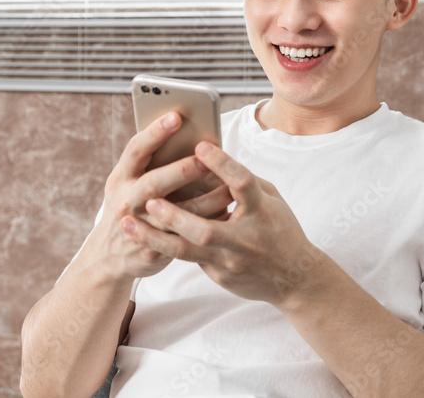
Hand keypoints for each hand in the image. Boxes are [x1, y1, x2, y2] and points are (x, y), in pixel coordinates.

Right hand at [90, 113, 233, 281]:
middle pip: (154, 183)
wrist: (109, 256)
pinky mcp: (153, 249)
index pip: (136, 149)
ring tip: (230, 188)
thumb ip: (150, 163)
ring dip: (204, 200)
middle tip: (207, 159)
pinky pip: (184, 237)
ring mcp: (140, 226)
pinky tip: (226, 215)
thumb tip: (186, 133)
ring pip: (174, 214)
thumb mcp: (128, 183)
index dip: (155, 132)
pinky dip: (206, 225)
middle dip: (182, 170)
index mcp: (122, 177)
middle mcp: (127, 200)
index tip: (176, 116)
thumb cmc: (129, 205)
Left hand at [122, 141, 324, 306]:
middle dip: (175, 216)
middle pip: (206, 230)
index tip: (200, 146)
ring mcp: (232, 261)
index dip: (223, 164)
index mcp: (263, 210)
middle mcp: (247, 238)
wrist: (295, 278)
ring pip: (187, 252)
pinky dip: (166, 245)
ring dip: (155, 237)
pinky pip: (190, 258)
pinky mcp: (221, 276)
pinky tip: (142, 236)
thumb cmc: (281, 229)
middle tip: (150, 200)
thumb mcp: (271, 200)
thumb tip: (214, 159)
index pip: (243, 183)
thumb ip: (244, 182)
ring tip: (128, 225)